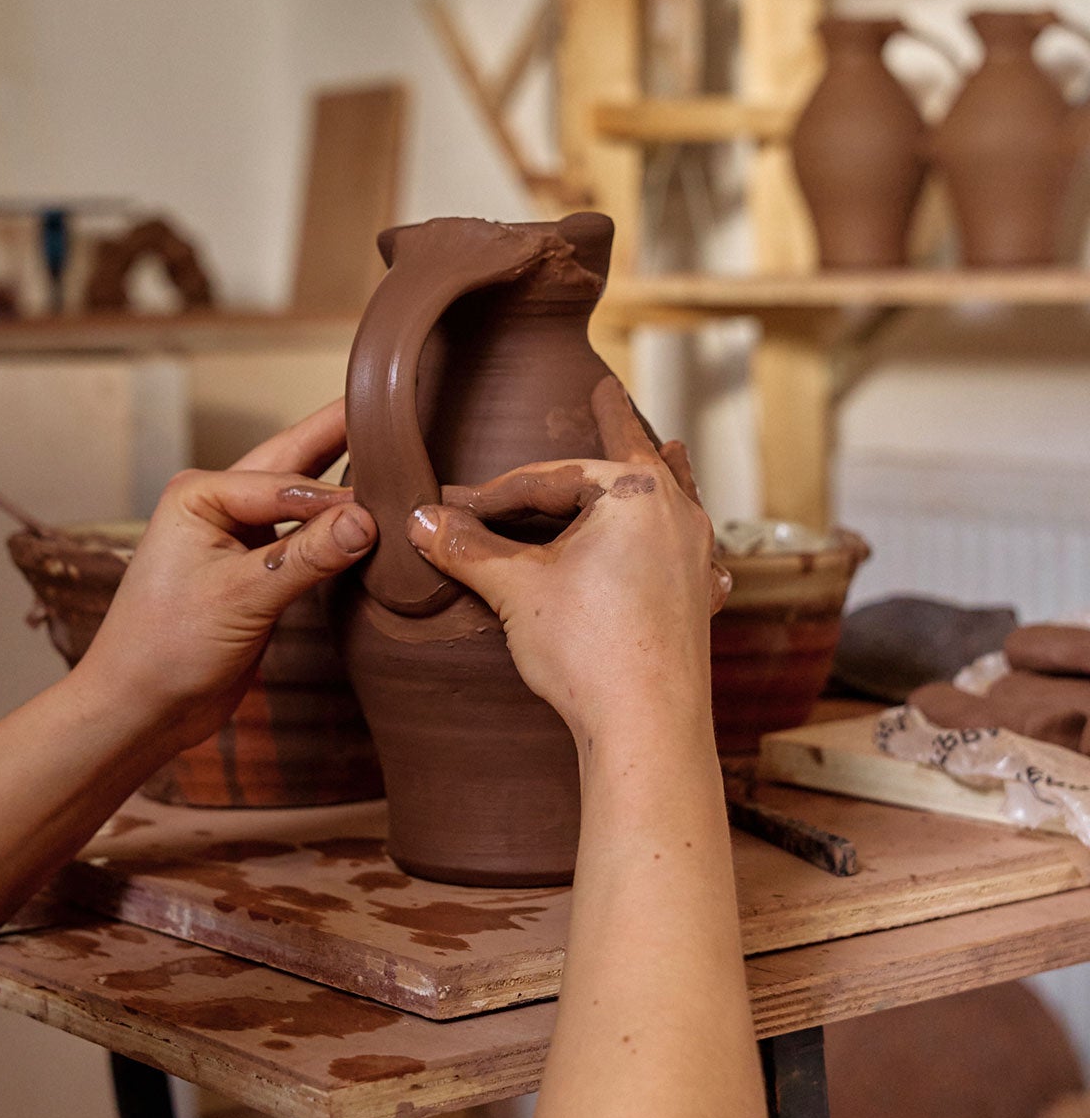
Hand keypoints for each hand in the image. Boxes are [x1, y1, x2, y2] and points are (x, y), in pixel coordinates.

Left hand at [73, 400, 376, 753]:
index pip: (289, 480)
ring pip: (305, 502)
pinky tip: (375, 521)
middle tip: (403, 407)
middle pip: (297, 463)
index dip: (343, 490)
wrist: (140, 708)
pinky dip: (339, 533)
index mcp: (201, 493)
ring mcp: (238, 536)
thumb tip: (368, 520)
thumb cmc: (165, 649)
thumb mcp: (240, 598)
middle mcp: (219, 504)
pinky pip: (307, 541)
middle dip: (346, 437)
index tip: (398, 495)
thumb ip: (305, 558)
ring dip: (347, 487)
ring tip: (403, 457)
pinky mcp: (257, 572)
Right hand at [407, 380, 727, 747]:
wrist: (645, 725)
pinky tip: (691, 547)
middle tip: (606, 392)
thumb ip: (467, 546)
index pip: (546, 479)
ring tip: (671, 444)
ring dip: (663, 468)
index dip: (492, 492)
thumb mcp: (514, 587)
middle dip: (612, 427)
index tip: (452, 504)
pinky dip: (679, 535)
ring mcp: (695, 557)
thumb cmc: (586, 648)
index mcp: (633, 493)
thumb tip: (419, 518)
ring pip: (674, 496)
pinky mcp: (698, 600)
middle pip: (628, 461)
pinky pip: (691, 549)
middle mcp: (675, 514)